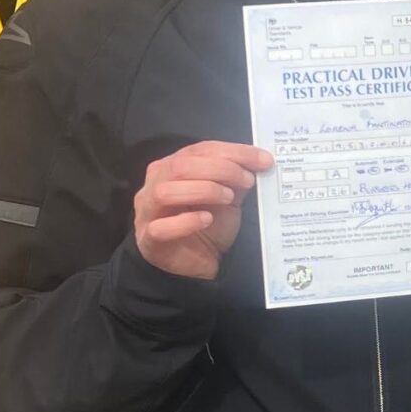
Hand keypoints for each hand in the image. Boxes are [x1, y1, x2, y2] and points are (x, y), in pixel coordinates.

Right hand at [133, 141, 273, 281]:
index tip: (262, 160)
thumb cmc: (210, 224)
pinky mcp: (149, 240)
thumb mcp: (228, 197)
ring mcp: (148, 212)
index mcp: (173, 167)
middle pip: (180, 166)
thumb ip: (237, 178)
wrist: (201, 261)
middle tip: (247, 180)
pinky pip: (160, 228)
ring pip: (165, 192)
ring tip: (228, 198)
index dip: (233, 152)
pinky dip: (186, 222)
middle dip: (219, 169)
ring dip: (203, 191)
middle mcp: (155, 184)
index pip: (200, 150)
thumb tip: (259, 160)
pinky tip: (206, 220)